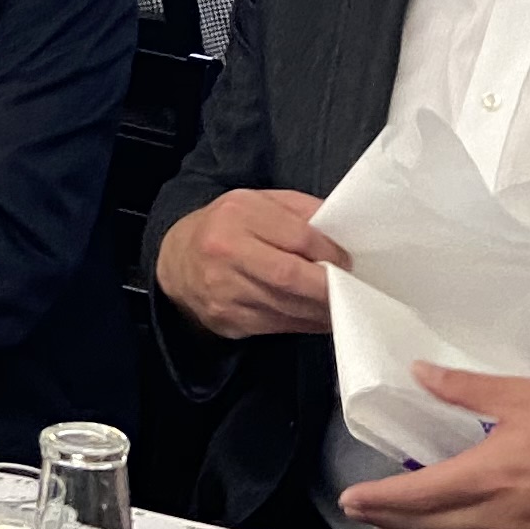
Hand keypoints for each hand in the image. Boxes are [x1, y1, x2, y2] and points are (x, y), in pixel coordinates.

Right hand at [156, 188, 345, 339]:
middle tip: (352, 288)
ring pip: (287, 307)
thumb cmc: (227, 226)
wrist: (177, 261)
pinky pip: (279, 326)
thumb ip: (300, 211)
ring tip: (342, 304)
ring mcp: (224, 291)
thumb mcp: (258, 202)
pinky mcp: (228, 320)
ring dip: (322, 310)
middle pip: (291, 277)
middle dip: (329, 287)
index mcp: (238, 214)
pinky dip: (305, 323)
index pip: (298, 237)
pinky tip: (318, 316)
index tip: (347, 260)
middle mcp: (226, 252)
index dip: (330, 252)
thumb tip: (343, 232)